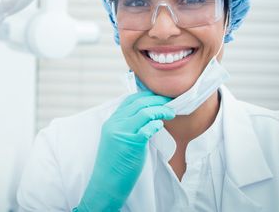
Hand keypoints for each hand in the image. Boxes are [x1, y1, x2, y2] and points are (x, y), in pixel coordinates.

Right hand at [75, 91, 174, 211]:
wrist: (106, 183)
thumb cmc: (115, 164)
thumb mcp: (116, 139)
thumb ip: (127, 127)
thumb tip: (147, 118)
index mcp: (112, 121)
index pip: (130, 100)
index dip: (147, 95)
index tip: (159, 97)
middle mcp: (115, 124)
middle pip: (139, 103)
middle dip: (158, 99)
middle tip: (171, 101)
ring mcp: (122, 133)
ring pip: (145, 112)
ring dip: (161, 110)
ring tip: (172, 112)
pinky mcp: (131, 143)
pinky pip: (147, 128)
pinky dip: (156, 124)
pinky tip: (162, 124)